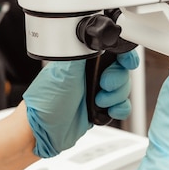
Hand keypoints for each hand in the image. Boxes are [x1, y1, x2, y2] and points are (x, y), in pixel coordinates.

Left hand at [23, 50, 138, 157]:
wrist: (42, 131)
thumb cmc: (45, 101)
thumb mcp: (64, 72)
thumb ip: (81, 53)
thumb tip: (94, 38)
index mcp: (84, 61)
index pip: (112, 52)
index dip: (124, 56)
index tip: (126, 63)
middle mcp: (92, 75)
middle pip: (122, 71)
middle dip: (117, 81)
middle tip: (102, 85)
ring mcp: (97, 92)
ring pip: (123, 90)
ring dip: (116, 97)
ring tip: (98, 101)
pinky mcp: (101, 109)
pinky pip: (122, 107)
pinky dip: (119, 109)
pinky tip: (107, 111)